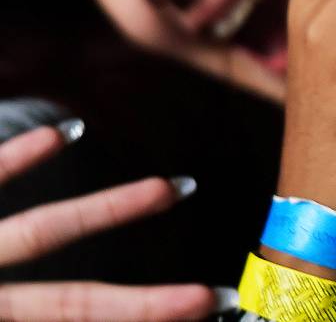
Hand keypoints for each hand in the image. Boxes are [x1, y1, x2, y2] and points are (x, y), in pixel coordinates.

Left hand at [0, 123, 219, 321]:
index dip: (141, 316)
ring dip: (111, 209)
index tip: (203, 310)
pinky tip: (67, 131)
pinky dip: (23, 155)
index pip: (77, 315)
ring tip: (167, 189)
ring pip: (45, 229)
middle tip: (212, 296)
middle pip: (74, 302)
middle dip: (143, 303)